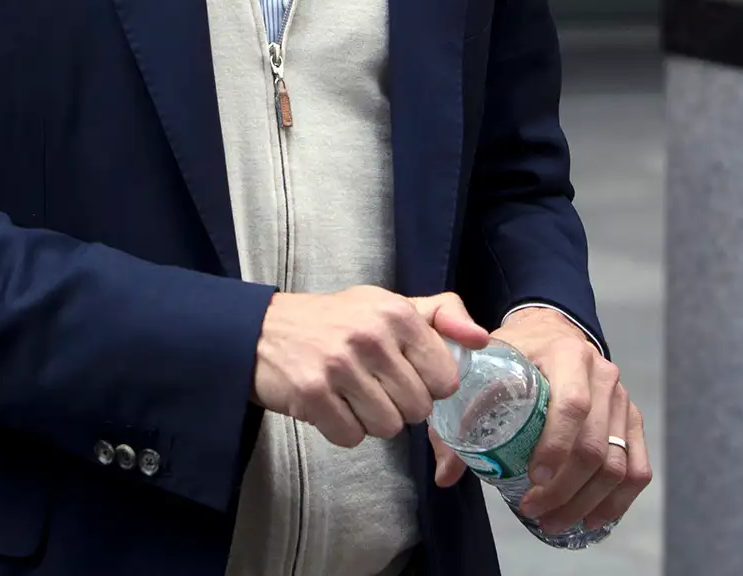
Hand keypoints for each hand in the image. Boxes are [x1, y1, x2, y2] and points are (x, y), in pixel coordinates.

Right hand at [254, 287, 489, 448]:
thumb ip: (441, 315)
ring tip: (349, 394)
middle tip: (371, 384)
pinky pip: (352, 437)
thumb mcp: (387, 305)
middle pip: (418, 409)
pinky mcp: (312, 394)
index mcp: (395, 312)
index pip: (445, 379)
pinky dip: (341, 429)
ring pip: (388, 427)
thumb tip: (481, 339)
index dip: (427, 384)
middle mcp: (369, 336)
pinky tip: (329, 404)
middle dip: (398, 404)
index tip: (403, 372)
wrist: (261, 330)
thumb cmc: (334, 321)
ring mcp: (339, 365)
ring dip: (370, 419)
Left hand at [430, 310, 650, 534]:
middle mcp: (603, 376)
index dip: (556, 446)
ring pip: (619, 464)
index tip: (534, 478)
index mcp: (567, 355)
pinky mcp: (633, 422)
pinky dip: (617, 501)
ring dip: (588, 503)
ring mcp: (623, 400)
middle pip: (596, 445)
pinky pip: (637, 469)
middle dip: (565, 488)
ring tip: (555, 522)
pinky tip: (591, 519)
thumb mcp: (486, 364)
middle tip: (534, 510)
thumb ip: (461, 413)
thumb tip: (446, 474)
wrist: (552, 329)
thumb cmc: (516, 351)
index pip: (572, 405)